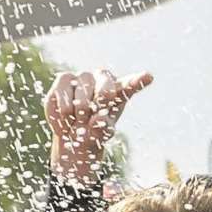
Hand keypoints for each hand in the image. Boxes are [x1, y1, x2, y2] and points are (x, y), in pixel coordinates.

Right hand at [47, 69, 153, 183]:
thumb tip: (97, 119)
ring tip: (79, 119)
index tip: (148, 77)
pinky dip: (64, 110)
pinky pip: (63, 94)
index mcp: (118, 91)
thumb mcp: (101, 135)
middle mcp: (102, 79)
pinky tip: (67, 115)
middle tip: (92, 117)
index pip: (130, 85)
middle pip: (105, 88)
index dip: (138, 81)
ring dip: (79, 114)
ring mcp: (83, 76)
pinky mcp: (64, 79)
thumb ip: (102, 128)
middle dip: (99, 106)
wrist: (71, 133)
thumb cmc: (93, 132)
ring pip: (82, 94)